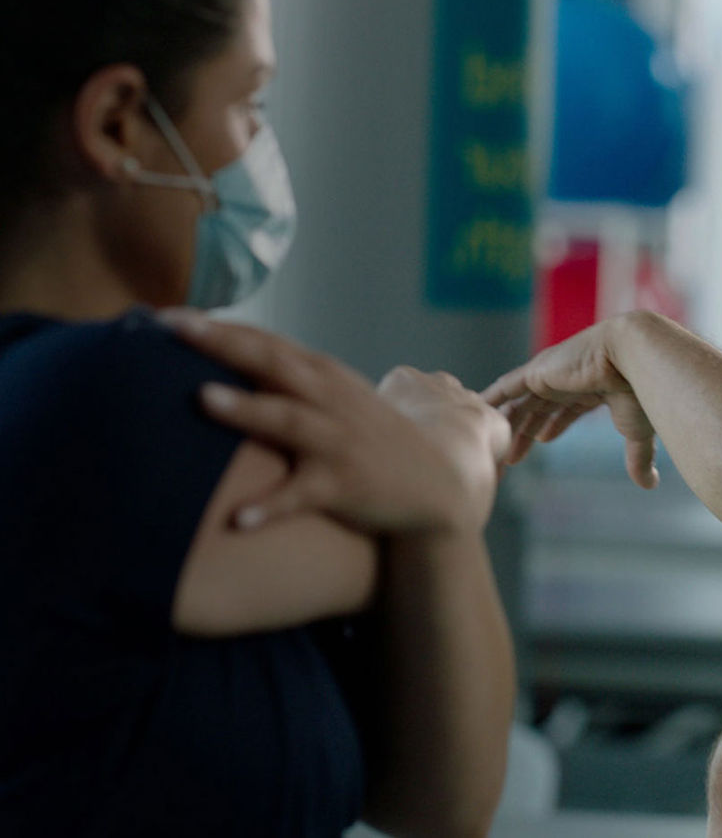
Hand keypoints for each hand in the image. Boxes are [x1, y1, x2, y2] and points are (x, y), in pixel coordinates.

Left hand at [160, 309, 509, 533]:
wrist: (436, 484)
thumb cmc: (374, 440)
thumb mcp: (340, 399)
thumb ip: (294, 380)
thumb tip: (237, 362)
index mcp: (325, 377)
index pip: (266, 342)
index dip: (220, 327)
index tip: (168, 316)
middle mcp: (331, 401)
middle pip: (272, 365)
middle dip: (222, 344)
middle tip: (174, 328)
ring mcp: (338, 443)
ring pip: (287, 420)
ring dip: (245, 409)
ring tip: (202, 399)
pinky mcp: (343, 486)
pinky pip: (301, 496)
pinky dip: (270, 507)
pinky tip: (238, 521)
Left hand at [482, 318, 659, 488]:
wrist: (635, 358)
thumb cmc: (641, 390)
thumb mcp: (636, 430)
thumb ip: (638, 458)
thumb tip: (649, 486)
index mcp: (590, 387)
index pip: (564, 408)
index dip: (552, 425)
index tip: (541, 440)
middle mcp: (566, 379)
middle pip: (536, 410)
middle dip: (523, 434)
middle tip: (509, 460)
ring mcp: (549, 374)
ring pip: (519, 405)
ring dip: (506, 427)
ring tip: (491, 450)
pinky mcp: (535, 372)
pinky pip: (504, 389)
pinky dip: (490, 401)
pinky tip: (475, 413)